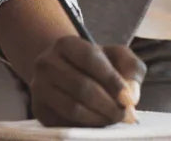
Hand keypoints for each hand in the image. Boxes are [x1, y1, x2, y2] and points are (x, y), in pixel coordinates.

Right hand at [28, 36, 144, 126]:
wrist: (65, 70)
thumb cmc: (96, 64)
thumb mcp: (116, 56)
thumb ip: (131, 68)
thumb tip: (132, 95)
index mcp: (66, 44)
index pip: (90, 59)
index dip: (112, 80)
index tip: (129, 99)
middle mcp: (46, 63)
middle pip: (81, 87)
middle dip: (108, 104)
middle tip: (125, 115)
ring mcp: (39, 87)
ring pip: (72, 108)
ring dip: (98, 118)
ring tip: (114, 119)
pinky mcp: (39, 109)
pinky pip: (64, 123)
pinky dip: (85, 126)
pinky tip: (98, 123)